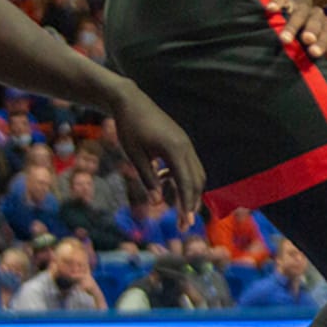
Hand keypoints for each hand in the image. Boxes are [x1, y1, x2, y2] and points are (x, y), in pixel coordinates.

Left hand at [110, 83, 204, 230]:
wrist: (131, 102)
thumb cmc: (129, 128)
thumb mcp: (134, 156)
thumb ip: (148, 179)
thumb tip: (157, 202)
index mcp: (174, 150)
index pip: (186, 183)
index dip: (187, 205)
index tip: (186, 223)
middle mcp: (185, 147)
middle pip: (197, 181)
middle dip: (192, 203)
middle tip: (184, 224)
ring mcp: (186, 144)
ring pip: (196, 173)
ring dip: (189, 191)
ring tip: (177, 208)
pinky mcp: (182, 142)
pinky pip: (188, 164)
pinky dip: (182, 177)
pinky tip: (164, 180)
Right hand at [266, 0, 326, 63]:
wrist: (296, 21)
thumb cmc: (310, 42)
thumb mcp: (321, 47)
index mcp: (326, 25)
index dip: (324, 41)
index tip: (315, 53)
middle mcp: (315, 14)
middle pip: (316, 21)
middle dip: (312, 30)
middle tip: (307, 40)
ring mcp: (299, 7)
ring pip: (299, 13)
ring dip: (292, 26)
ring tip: (285, 39)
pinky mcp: (285, 0)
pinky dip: (277, 2)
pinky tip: (270, 9)